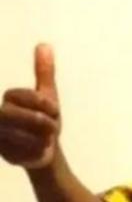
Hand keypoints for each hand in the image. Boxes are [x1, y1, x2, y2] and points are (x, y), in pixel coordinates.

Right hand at [1, 44, 60, 169]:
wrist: (46, 150)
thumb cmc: (44, 119)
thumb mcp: (48, 95)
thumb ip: (44, 72)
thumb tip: (44, 45)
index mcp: (10, 99)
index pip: (18, 95)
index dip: (41, 103)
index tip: (55, 110)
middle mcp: (0, 116)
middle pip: (11, 115)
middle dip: (38, 121)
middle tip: (54, 126)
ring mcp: (0, 136)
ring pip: (18, 136)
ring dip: (42, 138)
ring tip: (48, 139)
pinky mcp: (6, 155)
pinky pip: (23, 154)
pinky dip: (39, 152)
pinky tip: (42, 150)